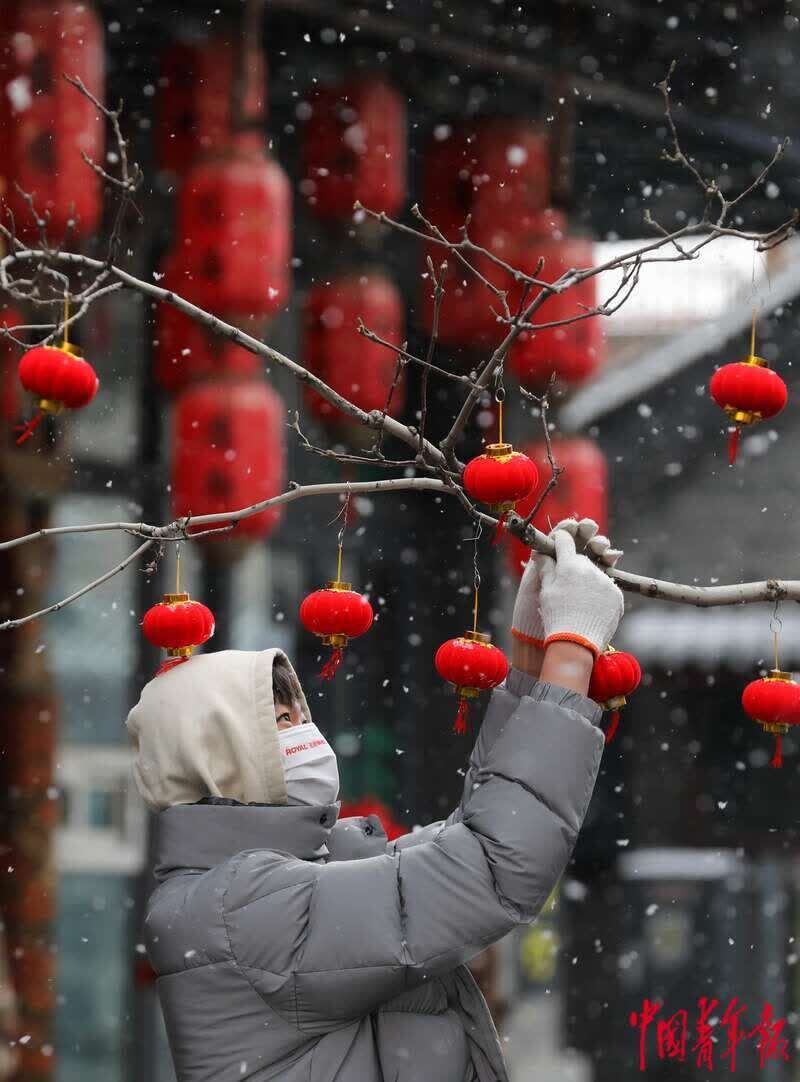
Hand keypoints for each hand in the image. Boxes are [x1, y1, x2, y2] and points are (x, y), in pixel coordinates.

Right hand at [511, 517, 622, 646]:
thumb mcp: (545, 591)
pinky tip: (590, 606)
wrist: (576, 644)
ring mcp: (606, 582)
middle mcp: (590, 569)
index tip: (556, 545)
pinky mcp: (617, 595)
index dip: (559, 541)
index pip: (564, 540)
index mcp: (569, 564)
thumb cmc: (556, 617)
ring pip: (595, 573)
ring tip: (579, 598)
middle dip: (573, 565)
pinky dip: (599, 594)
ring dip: (588, 580)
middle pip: (581, 558)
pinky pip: (607, 588)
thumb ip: (546, 568)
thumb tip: (542, 552)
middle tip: (566, 582)